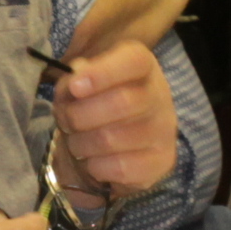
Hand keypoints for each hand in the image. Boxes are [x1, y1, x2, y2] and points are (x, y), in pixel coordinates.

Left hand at [51, 40, 178, 197]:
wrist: (122, 138)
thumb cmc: (97, 101)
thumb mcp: (81, 82)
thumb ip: (73, 80)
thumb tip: (74, 85)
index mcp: (142, 66)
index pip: (133, 61)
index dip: (103, 73)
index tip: (75, 86)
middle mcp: (159, 95)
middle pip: (121, 103)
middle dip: (79, 115)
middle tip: (65, 121)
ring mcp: (165, 130)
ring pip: (112, 139)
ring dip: (81, 144)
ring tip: (77, 142)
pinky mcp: (163, 161)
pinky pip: (120, 168)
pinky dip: (96, 168)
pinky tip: (95, 161)